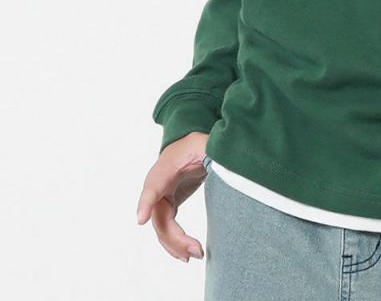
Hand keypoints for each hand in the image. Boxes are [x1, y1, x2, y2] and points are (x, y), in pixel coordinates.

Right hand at [136, 131, 209, 261]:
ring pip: (161, 227)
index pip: (153, 185)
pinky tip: (186, 254)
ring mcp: (161, 197)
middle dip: (174, 236)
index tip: (141, 220)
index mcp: (166, 166)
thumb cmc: (196, 142)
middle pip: (159, 216)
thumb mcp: (206, 142)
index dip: (147, 202)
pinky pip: (166, 228)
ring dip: (175, 245)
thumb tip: (223, 158)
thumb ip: (212, 150)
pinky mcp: (168, 204)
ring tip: (195, 254)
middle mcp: (158, 184)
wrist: (187, 142)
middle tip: (196, 249)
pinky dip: (174, 243)